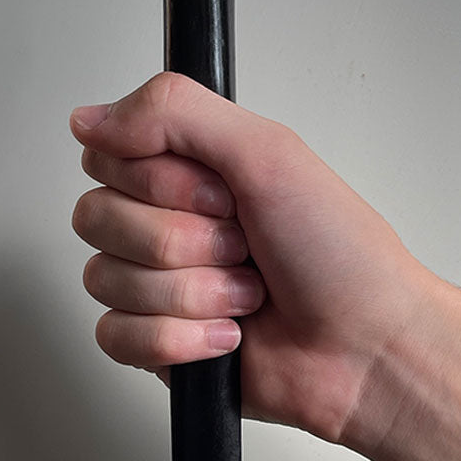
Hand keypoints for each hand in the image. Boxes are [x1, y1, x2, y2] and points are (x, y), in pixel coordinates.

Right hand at [70, 73, 443, 445]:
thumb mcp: (268, 152)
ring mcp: (161, 287)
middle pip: (97, 218)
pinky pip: (115, 336)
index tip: (222, 194)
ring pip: (105, 279)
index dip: (158, 182)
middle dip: (181, 240)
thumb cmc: (342, 258)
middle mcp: (171, 223)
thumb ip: (174, 112)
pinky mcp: (159, 346)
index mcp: (193, 171)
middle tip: (242, 246)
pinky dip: (180, 340)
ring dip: (191, 293)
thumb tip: (92, 119)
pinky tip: (228, 336)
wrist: (369, 349)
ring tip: (247, 295)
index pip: (108, 157)